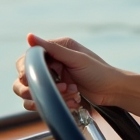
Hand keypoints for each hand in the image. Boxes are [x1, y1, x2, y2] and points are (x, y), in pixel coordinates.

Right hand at [12, 34, 127, 110]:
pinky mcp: (56, 92)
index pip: (28, 58)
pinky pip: (44, 101)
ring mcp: (53, 78)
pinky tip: (73, 101)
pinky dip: (57, 103)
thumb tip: (29, 36)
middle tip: (62, 88)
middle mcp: (52, 62)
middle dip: (42, 87)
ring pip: (33, 92)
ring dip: (53, 95)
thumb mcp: (77, 59)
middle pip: (26, 77)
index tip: (33, 80)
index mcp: (56, 49)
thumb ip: (53, 49)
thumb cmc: (100, 72)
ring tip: (72, 93)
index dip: (28, 71)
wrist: (113, 91)